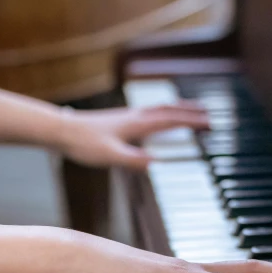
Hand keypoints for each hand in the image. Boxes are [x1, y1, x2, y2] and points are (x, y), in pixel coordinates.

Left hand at [59, 101, 208, 168]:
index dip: (192, 122)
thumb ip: (132, 159)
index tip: (209, 123)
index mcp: (138, 124)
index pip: (171, 120)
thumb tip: (154, 162)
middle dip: (190, 112)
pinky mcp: (121, 120)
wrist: (62, 131)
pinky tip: (160, 120)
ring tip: (190, 111)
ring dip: (178, 110)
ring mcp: (128, 117)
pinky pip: (149, 114)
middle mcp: (136, 116)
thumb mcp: (110, 156)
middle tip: (208, 113)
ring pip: (159, 109)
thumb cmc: (84, 144)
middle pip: (169, 110)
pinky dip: (162, 114)